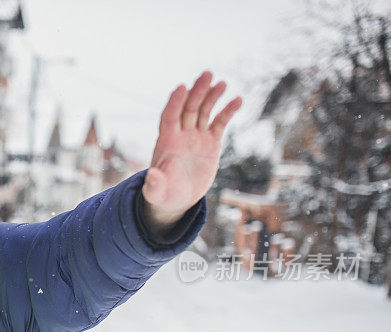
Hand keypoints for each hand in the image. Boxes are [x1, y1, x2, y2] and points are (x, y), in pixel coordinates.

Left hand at [143, 71, 242, 233]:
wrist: (177, 199)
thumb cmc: (163, 195)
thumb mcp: (157, 192)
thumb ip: (154, 184)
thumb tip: (152, 176)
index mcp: (166, 142)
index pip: (169, 116)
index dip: (174, 102)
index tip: (182, 86)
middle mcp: (181, 135)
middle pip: (188, 107)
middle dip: (197, 91)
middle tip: (207, 74)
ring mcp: (196, 136)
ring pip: (204, 111)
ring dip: (212, 96)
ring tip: (222, 83)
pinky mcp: (210, 142)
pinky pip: (219, 123)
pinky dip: (228, 111)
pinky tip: (238, 100)